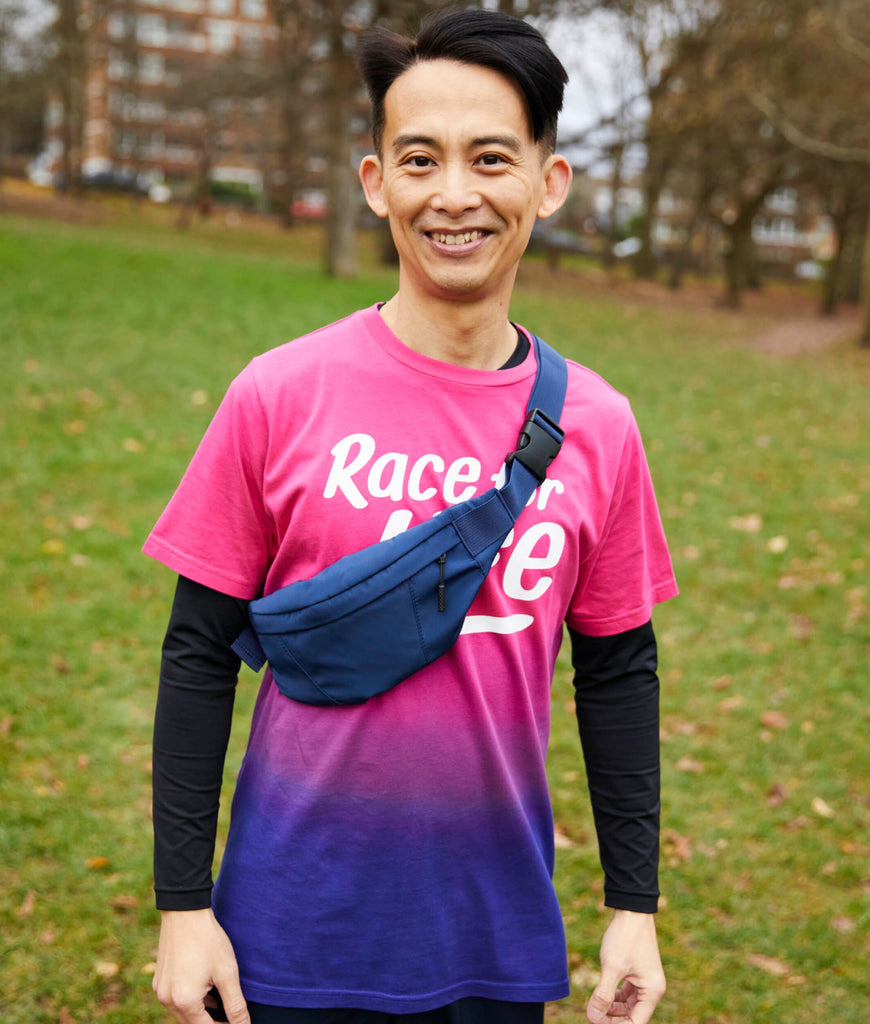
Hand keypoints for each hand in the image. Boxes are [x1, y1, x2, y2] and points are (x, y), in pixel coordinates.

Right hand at [153, 908, 250, 1023]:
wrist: (185, 911)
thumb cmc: (208, 940)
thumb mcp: (227, 972)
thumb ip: (235, 1004)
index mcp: (184, 1001)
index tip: (238, 1022)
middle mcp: (167, 1000)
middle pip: (191, 1023)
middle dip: (211, 1022)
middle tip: (232, 1016)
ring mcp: (160, 990)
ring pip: (182, 1012)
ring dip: (201, 1012)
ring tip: (221, 1002)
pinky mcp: (159, 979)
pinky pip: (175, 999)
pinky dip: (190, 1001)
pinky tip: (206, 990)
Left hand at [586, 910, 665, 1023]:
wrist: (631, 909)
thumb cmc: (625, 937)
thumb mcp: (612, 967)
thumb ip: (603, 995)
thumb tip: (592, 1018)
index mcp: (652, 992)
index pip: (635, 1023)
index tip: (596, 1022)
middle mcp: (652, 989)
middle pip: (632, 1016)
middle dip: (613, 1019)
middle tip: (593, 1016)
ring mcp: (646, 980)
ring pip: (628, 1005)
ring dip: (612, 1008)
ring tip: (594, 1007)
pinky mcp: (638, 972)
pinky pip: (627, 992)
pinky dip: (614, 996)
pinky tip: (601, 993)